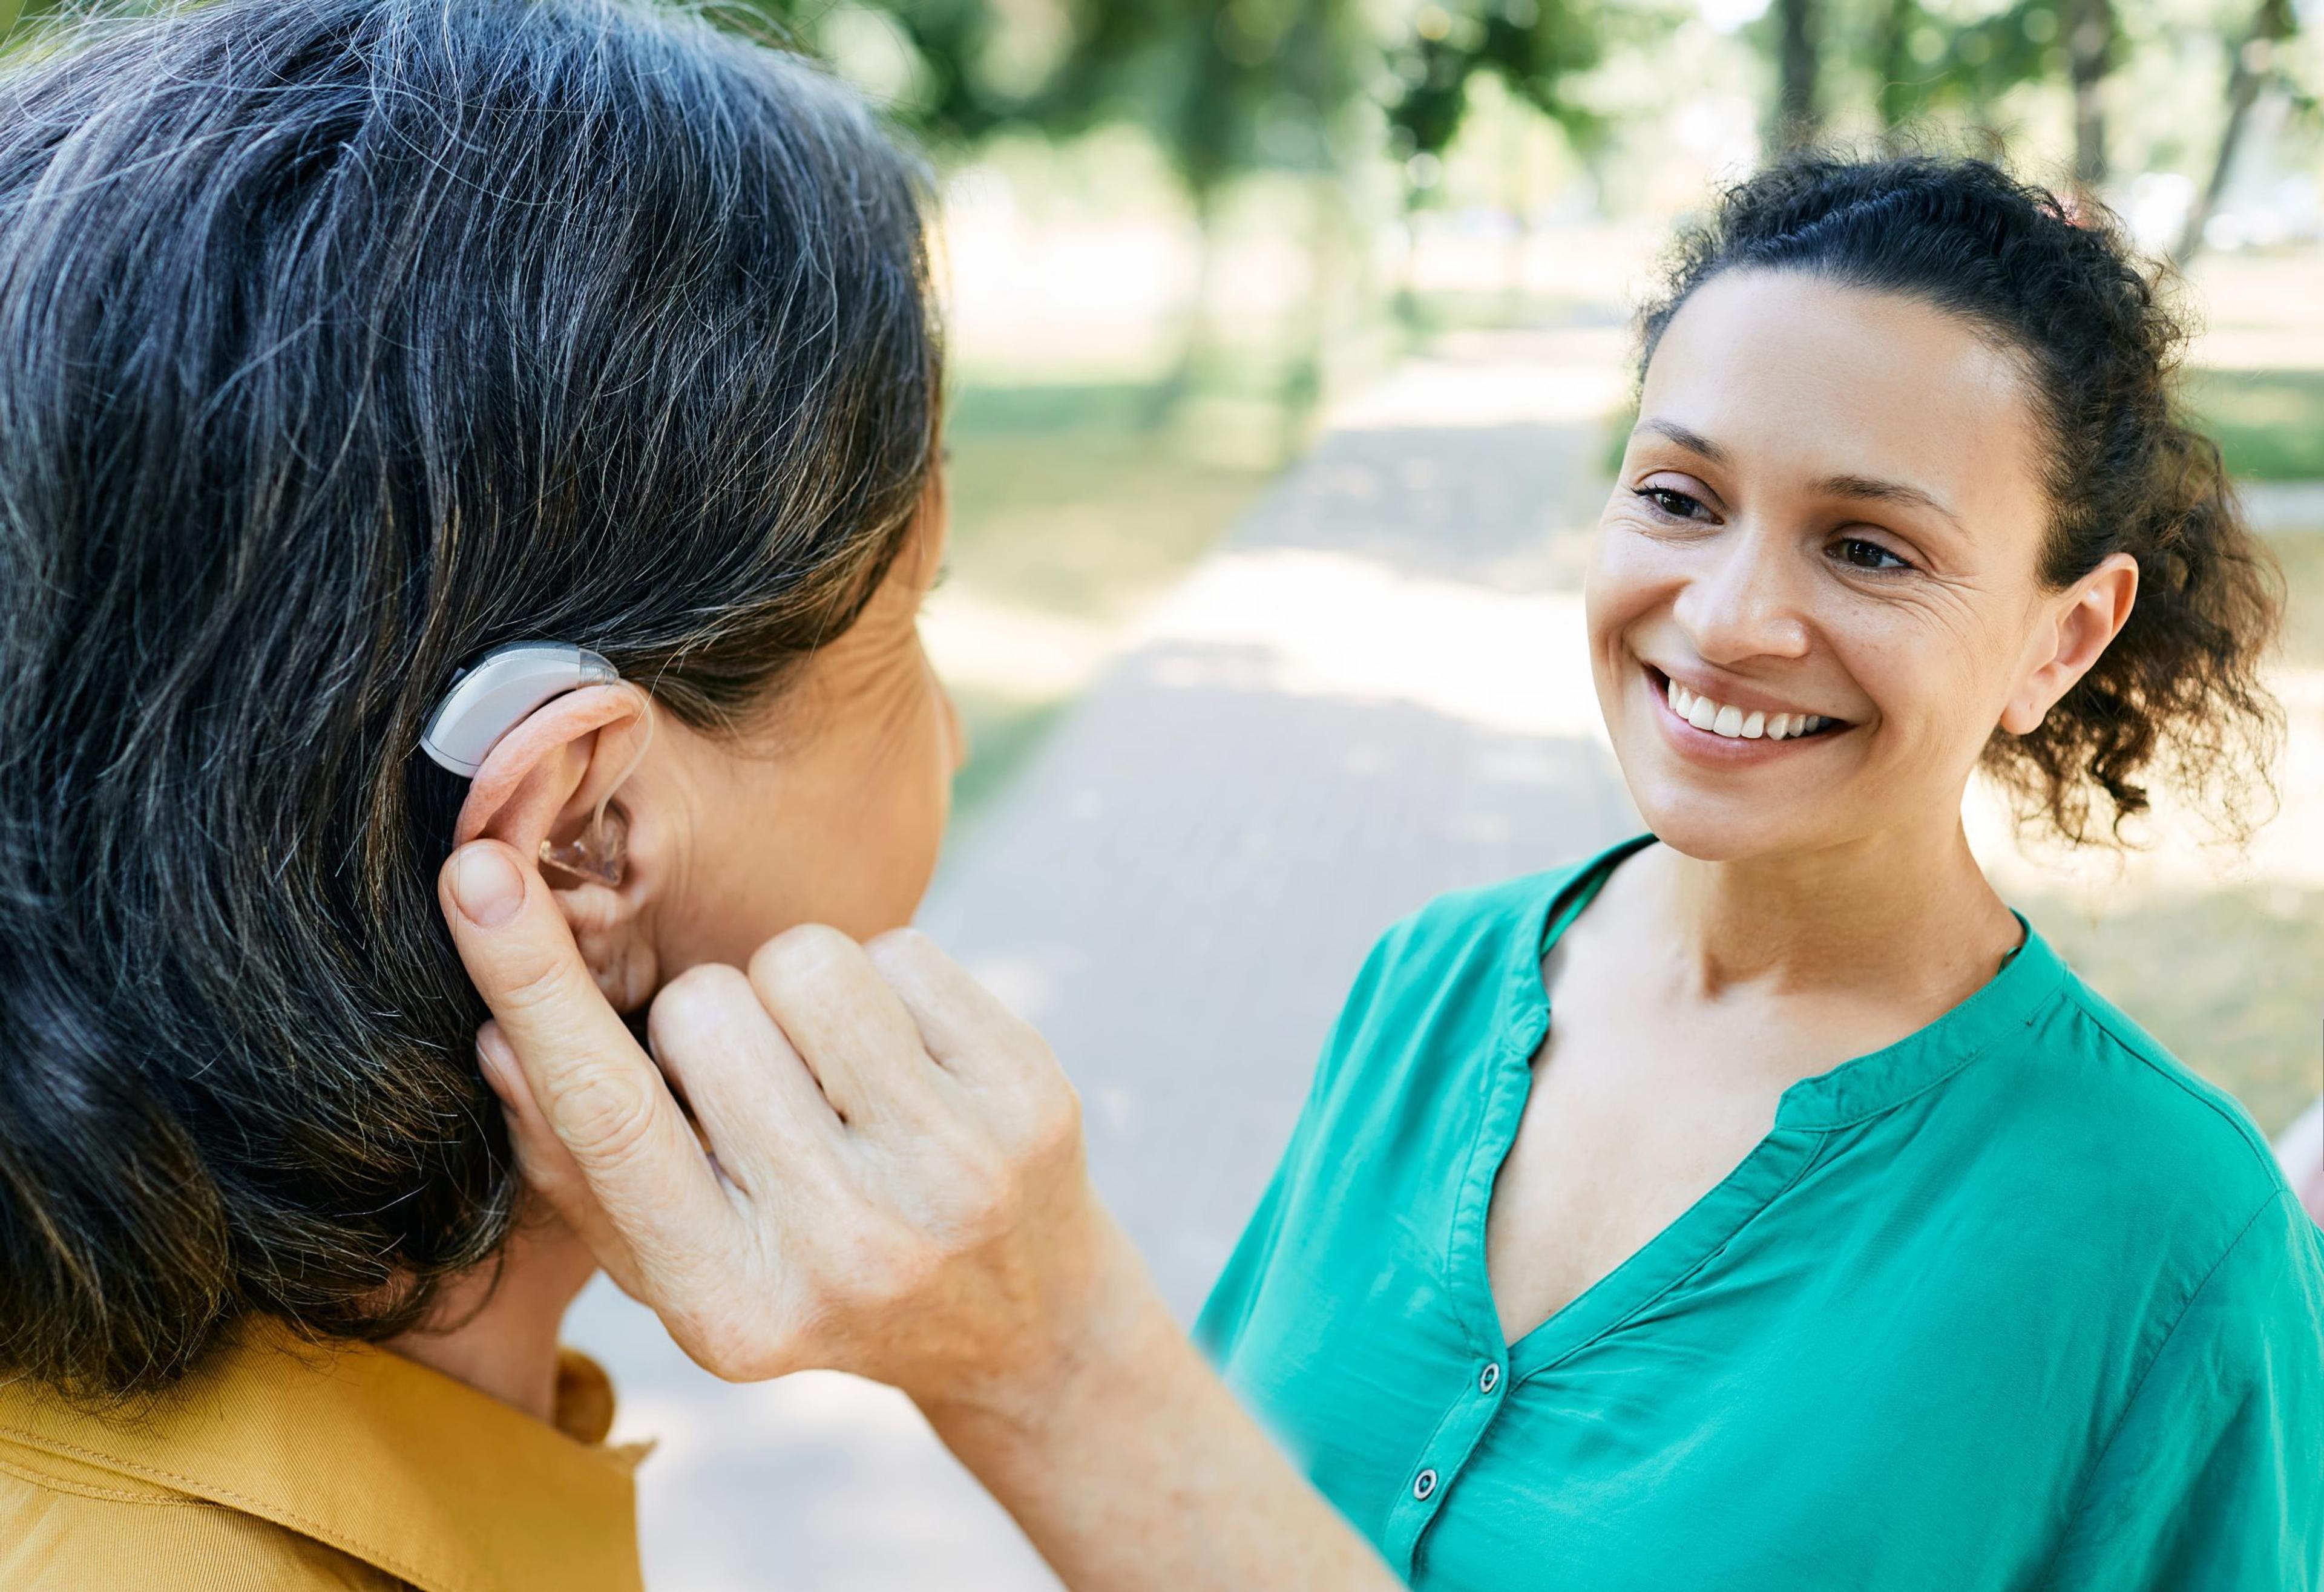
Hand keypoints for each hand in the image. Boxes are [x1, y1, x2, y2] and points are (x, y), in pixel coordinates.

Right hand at [438, 839, 1403, 1590]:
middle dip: (707, 1020)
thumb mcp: (686, 1265)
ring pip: (804, 960)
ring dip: (794, 991)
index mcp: (732, 1305)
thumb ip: (582, 1165)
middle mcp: (847, 1249)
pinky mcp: (1032, 1102)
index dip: (532, 984)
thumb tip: (502, 1037)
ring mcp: (953, 1175)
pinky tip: (905, 1065)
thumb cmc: (816, 1280)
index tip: (475, 872)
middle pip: (704, 1010)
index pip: (605, 1115)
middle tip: (757, 1090)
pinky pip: (902, 950)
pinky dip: (886, 984)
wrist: (1022, 1325)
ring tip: (829, 1072)